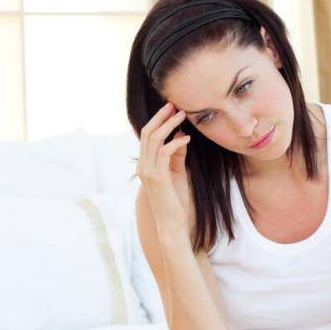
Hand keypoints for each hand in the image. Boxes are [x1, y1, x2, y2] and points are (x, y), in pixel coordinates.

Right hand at [137, 102, 194, 238]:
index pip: (147, 136)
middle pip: (148, 133)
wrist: (171, 224)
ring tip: (183, 116)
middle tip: (175, 105)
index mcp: (145, 165)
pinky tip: (187, 139)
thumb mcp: (177, 173)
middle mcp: (143, 166)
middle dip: (161, 117)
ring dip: (169, 125)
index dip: (158, 120)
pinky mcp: (157, 178)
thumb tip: (181, 136)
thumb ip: (176, 155)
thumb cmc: (175, 201)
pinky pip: (164, 152)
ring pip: (154, 139)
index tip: (171, 109)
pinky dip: (176, 142)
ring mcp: (148, 172)